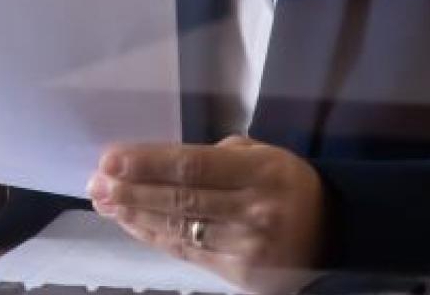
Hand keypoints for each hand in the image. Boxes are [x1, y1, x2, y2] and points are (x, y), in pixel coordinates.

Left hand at [87, 136, 327, 292]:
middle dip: (132, 191)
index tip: (110, 159)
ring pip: (179, 230)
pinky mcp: (238, 275)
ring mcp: (246, 247)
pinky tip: (131, 223)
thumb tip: (161, 162)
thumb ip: (220, 156)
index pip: (194, 167)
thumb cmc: (289, 186)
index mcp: (262, 172)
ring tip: (104, 202)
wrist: (334, 236)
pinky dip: (154, 237)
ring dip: (135, 216)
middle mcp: (254, 211)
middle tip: (95, 182)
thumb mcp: (266, 157)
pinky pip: (186, 253)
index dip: (148, 164)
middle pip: (180, 201)